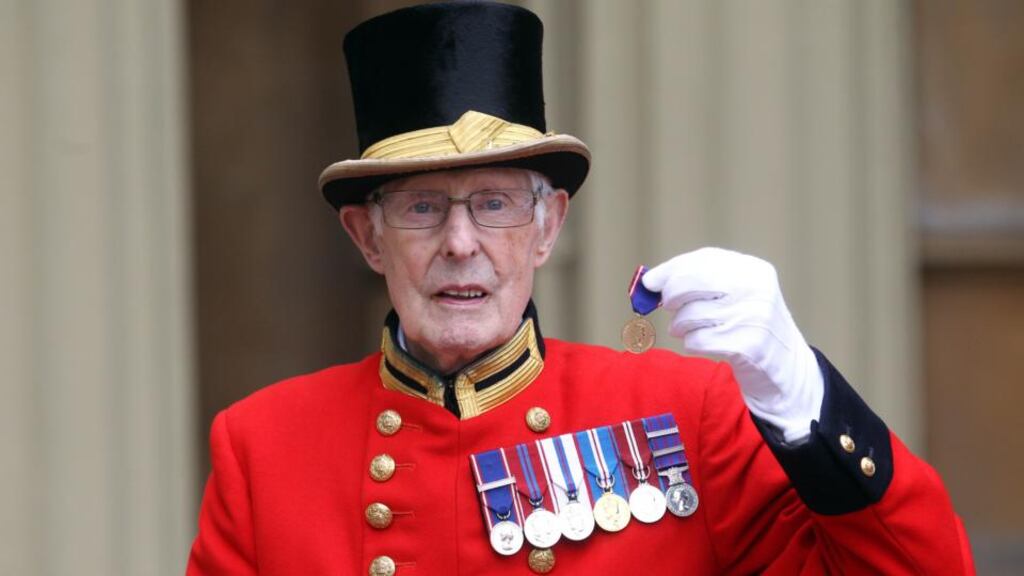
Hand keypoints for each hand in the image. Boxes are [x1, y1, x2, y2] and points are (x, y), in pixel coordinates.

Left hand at [642, 247, 823, 441]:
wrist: (786, 366)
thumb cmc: (749, 325)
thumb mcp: (736, 294)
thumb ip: (698, 281)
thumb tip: (650, 281)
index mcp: (754, 269)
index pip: (703, 260)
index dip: (671, 270)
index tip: (650, 282)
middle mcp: (756, 289)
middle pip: (692, 282)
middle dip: (671, 296)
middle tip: (669, 307)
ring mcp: (754, 317)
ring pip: (690, 315)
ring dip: (680, 325)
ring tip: (690, 329)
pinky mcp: (749, 346)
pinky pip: (697, 340)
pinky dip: (691, 343)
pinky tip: (703, 343)